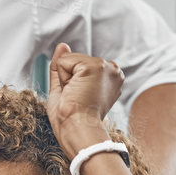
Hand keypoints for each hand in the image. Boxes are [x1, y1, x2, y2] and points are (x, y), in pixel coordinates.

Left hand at [46, 42, 122, 156]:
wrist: (78, 128)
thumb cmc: (73, 116)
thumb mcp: (65, 87)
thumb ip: (63, 65)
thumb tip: (62, 46)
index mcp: (110, 77)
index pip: (78, 66)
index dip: (70, 82)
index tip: (79, 98)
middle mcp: (113, 70)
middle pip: (73, 60)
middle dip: (67, 78)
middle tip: (77, 97)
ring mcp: (106, 67)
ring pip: (68, 59)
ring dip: (65, 79)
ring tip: (76, 95)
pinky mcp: (96, 66)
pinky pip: (64, 61)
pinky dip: (62, 78)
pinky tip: (75, 90)